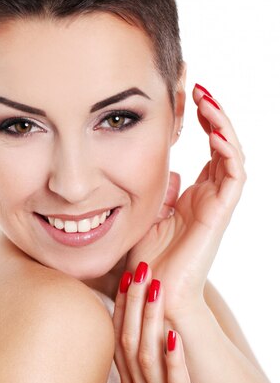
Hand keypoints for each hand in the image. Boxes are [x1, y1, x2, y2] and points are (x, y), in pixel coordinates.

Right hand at [112, 263, 224, 382]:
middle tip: (138, 268)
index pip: (121, 339)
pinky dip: (174, 360)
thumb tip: (143, 344)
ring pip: (148, 356)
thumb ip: (142, 375)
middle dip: (134, 302)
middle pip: (130, 340)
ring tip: (154, 287)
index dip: (123, 307)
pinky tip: (174, 336)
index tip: (125, 276)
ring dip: (150, 319)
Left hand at [123, 84, 245, 320]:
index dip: (203, 122)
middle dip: (214, 115)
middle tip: (199, 89)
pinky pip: (234, 176)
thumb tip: (168, 172)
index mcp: (195, 196)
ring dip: (222, 126)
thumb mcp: (147, 216)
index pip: (208, 150)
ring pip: (232, 155)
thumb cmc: (148, 261)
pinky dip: (228, 151)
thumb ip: (159, 193)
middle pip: (223, 146)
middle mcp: (210, 196)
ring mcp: (217, 204)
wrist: (153, 294)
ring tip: (207, 101)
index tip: (188, 98)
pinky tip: (214, 130)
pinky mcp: (220, 214)